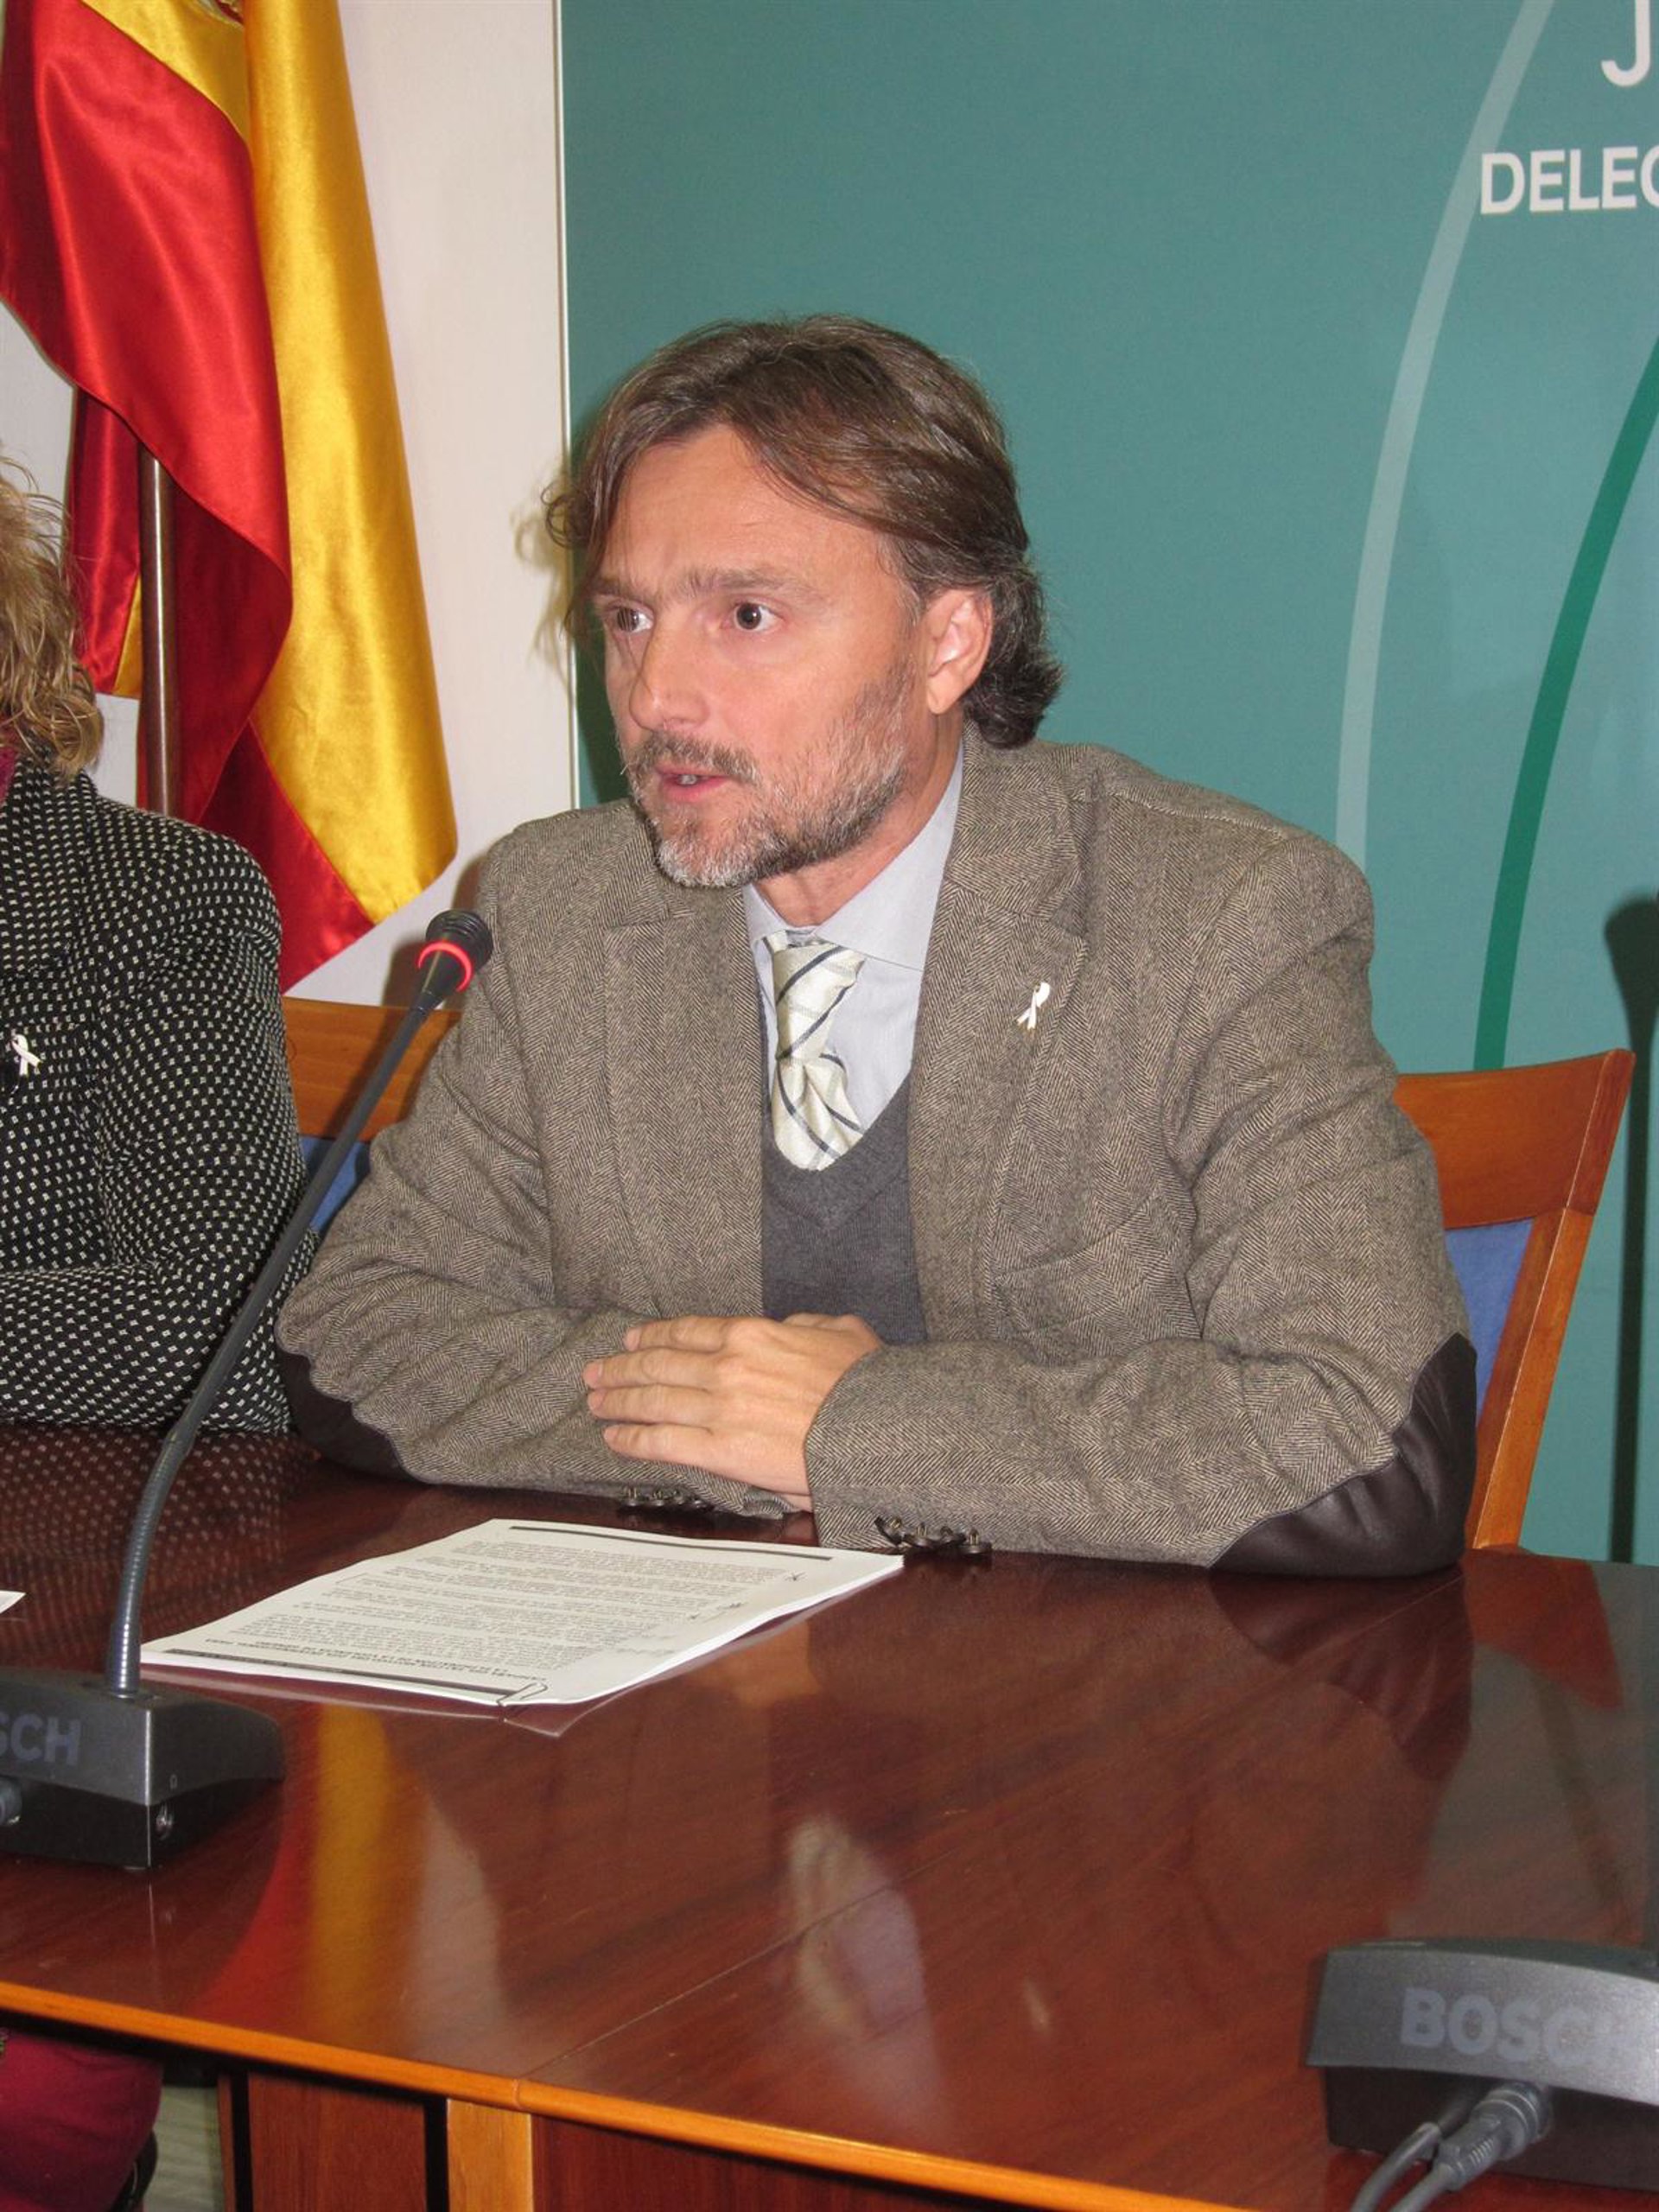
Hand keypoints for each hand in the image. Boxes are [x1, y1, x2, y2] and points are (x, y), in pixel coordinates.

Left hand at [583, 1313, 879, 1506]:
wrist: (876, 1430)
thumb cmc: (866, 1386)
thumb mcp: (843, 1332)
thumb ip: (808, 1325)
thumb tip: (793, 1325)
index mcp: (753, 1334)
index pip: (686, 1331)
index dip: (652, 1337)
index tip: (631, 1341)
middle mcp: (728, 1367)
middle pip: (658, 1365)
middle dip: (620, 1368)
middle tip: (595, 1372)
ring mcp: (720, 1409)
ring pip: (652, 1401)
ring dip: (617, 1401)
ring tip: (595, 1402)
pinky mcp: (720, 1450)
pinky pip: (663, 1443)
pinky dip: (632, 1439)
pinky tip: (615, 1438)